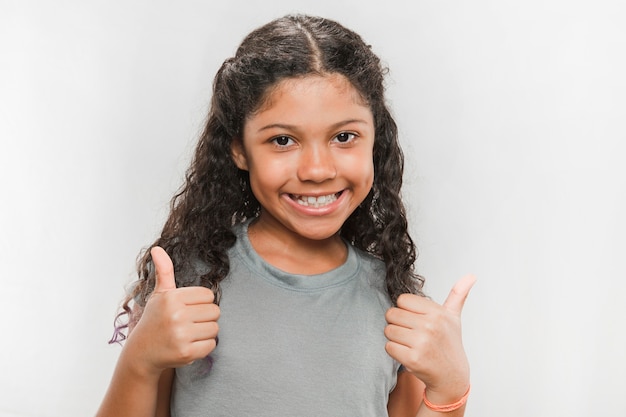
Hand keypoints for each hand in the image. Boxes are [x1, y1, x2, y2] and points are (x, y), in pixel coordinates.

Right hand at [126, 246, 219, 375]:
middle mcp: (176, 315)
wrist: (142, 352)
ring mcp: (181, 335)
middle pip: (215, 311)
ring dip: (205, 332)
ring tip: (188, 334)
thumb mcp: (159, 294)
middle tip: (188, 323)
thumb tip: (157, 248)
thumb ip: (164, 271)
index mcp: (172, 298)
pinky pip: (211, 345)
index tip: (188, 309)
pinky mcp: (186, 353)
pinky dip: (204, 346)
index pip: (209, 295)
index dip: (201, 303)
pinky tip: (189, 345)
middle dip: (205, 318)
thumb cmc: (155, 319)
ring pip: (215, 328)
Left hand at [384, 275, 475, 401]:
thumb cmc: (449, 345)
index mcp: (438, 313)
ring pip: (388, 330)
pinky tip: (408, 354)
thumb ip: (458, 295)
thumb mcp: (454, 318)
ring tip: (410, 344)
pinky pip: (388, 346)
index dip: (405, 310)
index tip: (415, 320)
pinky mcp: (413, 359)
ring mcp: (421, 343)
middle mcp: (430, 326)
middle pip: (392, 314)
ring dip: (395, 338)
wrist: (452, 377)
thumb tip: (471, 275)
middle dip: (398, 324)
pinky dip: (394, 351)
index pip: (402, 300)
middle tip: (411, 334)